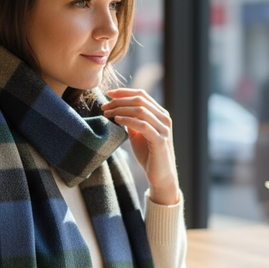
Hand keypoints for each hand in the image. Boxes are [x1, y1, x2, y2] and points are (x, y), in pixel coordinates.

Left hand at [101, 88, 179, 204]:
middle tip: (104, 106)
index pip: (142, 95)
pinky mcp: (160, 141)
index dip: (124, 92)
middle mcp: (164, 118)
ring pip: (141, 110)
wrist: (160, 175)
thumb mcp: (137, 134)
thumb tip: (117, 108)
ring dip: (120, 109)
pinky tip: (117, 120)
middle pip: (140, 100)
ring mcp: (163, 129)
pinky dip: (128, 120)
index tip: (108, 93)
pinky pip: (143, 125)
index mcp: (160, 113)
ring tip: (107, 113)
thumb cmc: (148, 154)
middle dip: (119, 101)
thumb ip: (131, 120)